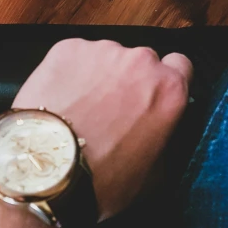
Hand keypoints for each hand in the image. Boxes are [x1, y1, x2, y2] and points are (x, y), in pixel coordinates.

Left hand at [13, 39, 192, 219]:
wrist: (46, 170)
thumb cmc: (102, 180)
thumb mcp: (154, 175)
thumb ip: (166, 138)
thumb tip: (163, 129)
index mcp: (169, 89)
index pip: (181, 66)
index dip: (168, 81)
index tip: (154, 97)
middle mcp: (141, 61)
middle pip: (143, 61)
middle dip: (132, 80)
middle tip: (113, 110)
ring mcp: (103, 50)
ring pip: (109, 57)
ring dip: (101, 75)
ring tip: (80, 107)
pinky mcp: (69, 47)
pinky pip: (77, 55)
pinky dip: (72, 71)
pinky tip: (61, 97)